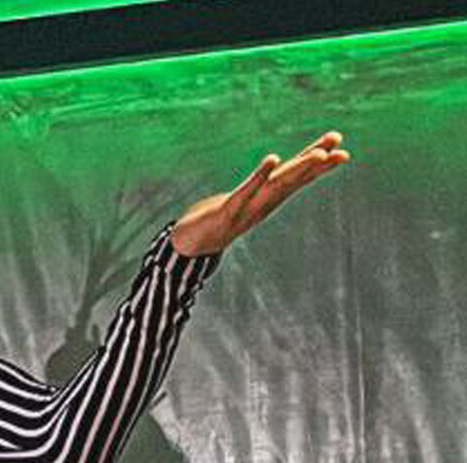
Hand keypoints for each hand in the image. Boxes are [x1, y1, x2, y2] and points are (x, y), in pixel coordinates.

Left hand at [170, 131, 350, 256]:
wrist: (190, 245)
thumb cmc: (218, 219)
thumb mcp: (243, 201)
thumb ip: (256, 190)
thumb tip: (273, 174)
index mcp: (268, 198)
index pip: (297, 177)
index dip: (318, 164)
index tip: (340, 148)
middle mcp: (263, 202)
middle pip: (293, 179)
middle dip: (317, 164)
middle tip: (341, 149)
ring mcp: (248, 207)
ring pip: (278, 185)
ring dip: (298, 169)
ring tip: (318, 154)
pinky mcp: (228, 209)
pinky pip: (247, 190)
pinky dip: (260, 175)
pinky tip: (273, 158)